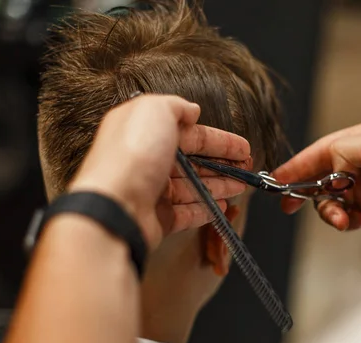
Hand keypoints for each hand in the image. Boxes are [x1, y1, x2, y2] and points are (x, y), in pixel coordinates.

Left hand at [70, 94, 249, 248]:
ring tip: (240, 187)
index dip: (220, 140)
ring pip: (192, 187)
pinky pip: (186, 213)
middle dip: (223, 164)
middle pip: (193, 161)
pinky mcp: (156, 218)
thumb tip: (191, 110)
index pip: (191, 134)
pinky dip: (205, 210)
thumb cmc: (132, 154)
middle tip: (246, 169)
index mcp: (146, 133)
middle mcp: (148, 160)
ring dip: (218, 186)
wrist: (114, 205)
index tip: (244, 147)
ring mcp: (152, 191)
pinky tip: (222, 207)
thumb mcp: (154, 110)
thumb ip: (175, 106)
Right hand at [273, 119, 360, 240]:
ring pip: (331, 197)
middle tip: (287, 203)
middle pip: (324, 172)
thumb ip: (346, 149)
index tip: (277, 177)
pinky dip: (342, 221)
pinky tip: (352, 224)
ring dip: (329, 210)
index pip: (326, 146)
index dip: (299, 162)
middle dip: (307, 188)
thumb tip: (328, 162)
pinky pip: (344, 215)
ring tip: (341, 220)